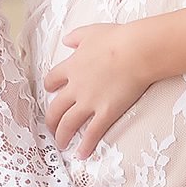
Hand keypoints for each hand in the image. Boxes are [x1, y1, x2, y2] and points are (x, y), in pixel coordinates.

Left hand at [42, 22, 155, 157]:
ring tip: (61, 144)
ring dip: (62, 136)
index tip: (51, 91)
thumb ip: (76, 37)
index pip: (52, 80)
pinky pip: (91, 133)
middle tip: (50, 127)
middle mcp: (75, 87)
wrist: (135, 51)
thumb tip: (66, 40)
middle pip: (55, 107)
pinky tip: (81, 154)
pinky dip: (85, 145)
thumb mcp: (90, 32)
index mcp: (71, 67)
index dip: (50, 87)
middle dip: (50, 120)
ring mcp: (89, 101)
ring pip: (68, 123)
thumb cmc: (116, 38)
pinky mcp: (105, 112)